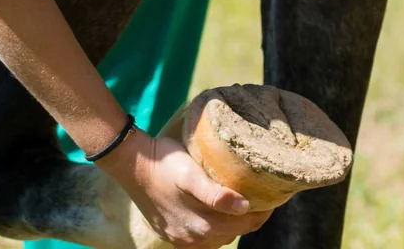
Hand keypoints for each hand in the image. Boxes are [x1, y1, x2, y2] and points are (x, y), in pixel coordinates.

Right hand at [95, 130, 268, 247]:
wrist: (132, 164)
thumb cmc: (164, 162)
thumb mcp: (191, 173)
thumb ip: (215, 193)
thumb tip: (244, 207)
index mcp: (202, 225)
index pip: (246, 224)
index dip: (263, 212)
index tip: (271, 196)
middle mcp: (193, 238)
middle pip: (234, 232)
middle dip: (250, 218)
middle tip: (259, 196)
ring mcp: (181, 239)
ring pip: (218, 237)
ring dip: (231, 224)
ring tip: (239, 204)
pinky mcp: (171, 234)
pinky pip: (201, 240)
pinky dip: (213, 230)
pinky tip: (214, 215)